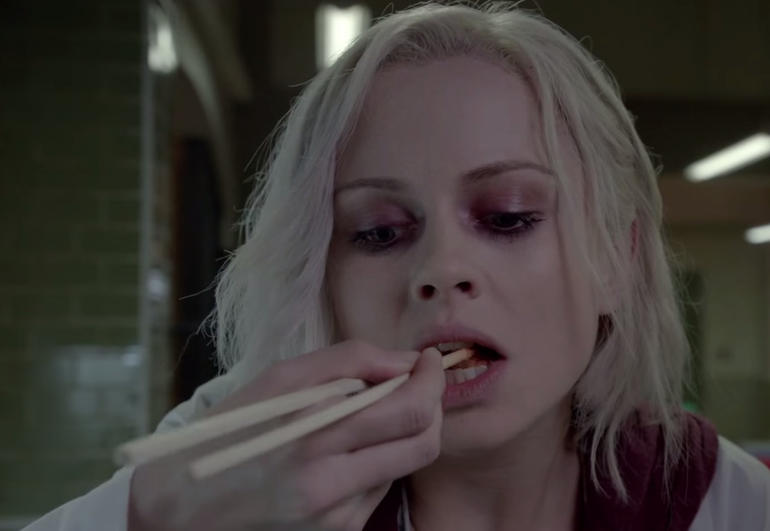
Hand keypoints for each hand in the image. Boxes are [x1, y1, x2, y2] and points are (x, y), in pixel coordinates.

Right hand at [127, 340, 444, 530]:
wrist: (179, 508)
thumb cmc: (229, 433)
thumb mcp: (277, 381)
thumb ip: (347, 363)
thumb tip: (404, 362)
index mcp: (312, 435)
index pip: (410, 409)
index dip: (431, 379)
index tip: (428, 362)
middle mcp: (329, 484)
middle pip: (423, 443)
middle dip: (431, 405)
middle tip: (418, 383)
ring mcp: (335, 519)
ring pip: (405, 466)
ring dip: (399, 434)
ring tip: (362, 419)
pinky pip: (379, 491)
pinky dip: (375, 463)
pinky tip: (342, 454)